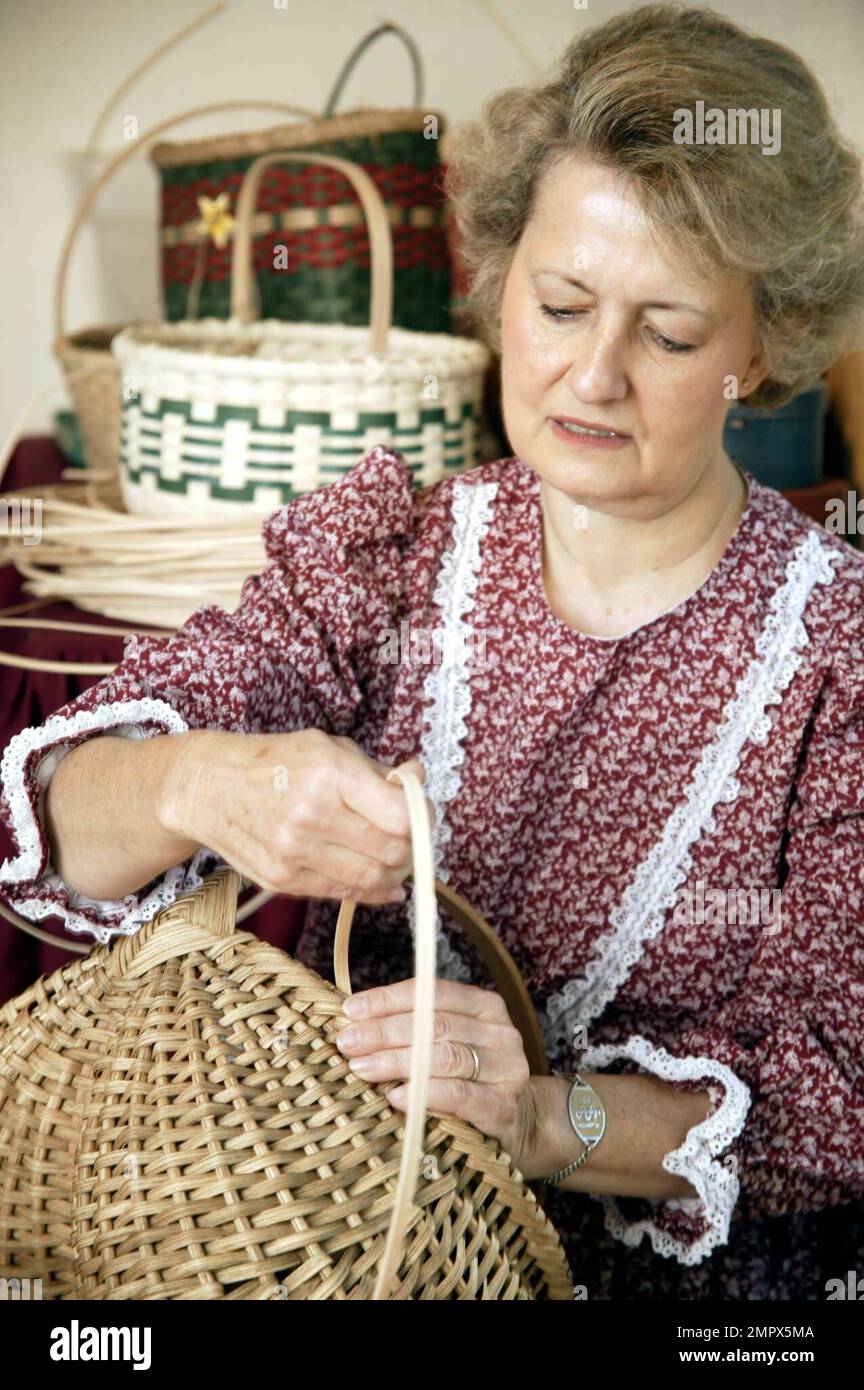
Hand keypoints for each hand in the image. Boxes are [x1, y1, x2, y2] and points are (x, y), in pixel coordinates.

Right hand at [159, 725, 433, 905]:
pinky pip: (342, 893)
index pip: (400, 816)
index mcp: (330, 774)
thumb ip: (379, 771)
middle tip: (412, 840)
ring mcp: (294, 853)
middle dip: (412, 849)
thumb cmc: (277, 762)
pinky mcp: (282, 879)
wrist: (208, 787)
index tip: (422, 814)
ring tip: (395, 859)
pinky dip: (370, 890)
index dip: (423, 819)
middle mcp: (312, 815)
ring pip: (371, 879)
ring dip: (394, 873)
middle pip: (392, 852)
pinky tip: (379, 881)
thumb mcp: (330, 748)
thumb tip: (420, 779)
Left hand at [334, 978, 536, 1170]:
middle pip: (434, 1023)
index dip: (388, 998)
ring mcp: (506, 1068)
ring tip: (362, 1067)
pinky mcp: (503, 1105)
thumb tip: (352, 1020)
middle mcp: (499, 1031)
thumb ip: (412, 1028)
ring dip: (397, 1061)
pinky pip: (460, 1095)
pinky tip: (396, 1097)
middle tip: (348, 1042)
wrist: (519, 1122)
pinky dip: (425, 1094)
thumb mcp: (447, 1044)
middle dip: (385, 1031)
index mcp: (484, 1005)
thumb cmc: (469, 1078)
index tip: (350, 1009)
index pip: (432, 992)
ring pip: (445, 1057)